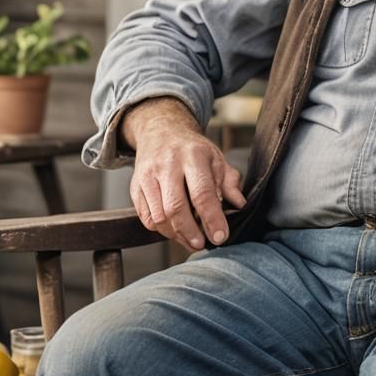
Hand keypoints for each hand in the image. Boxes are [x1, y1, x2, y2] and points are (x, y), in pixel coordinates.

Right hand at [122, 98, 245, 251]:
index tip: (220, 236)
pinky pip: (146, 217)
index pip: (202, 193)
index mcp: (193, 156)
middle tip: (202, 244)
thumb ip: (229, 182)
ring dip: (176, 234)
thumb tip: (239, 204)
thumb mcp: (216, 158)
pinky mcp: (136, 187)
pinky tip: (175, 230)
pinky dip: (161, 230)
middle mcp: (167, 164)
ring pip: (159, 216)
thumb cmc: (193, 149)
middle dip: (190, 232)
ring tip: (191, 240)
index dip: (211, 218)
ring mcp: (148, 176)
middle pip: (175, 207)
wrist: (161, 131)